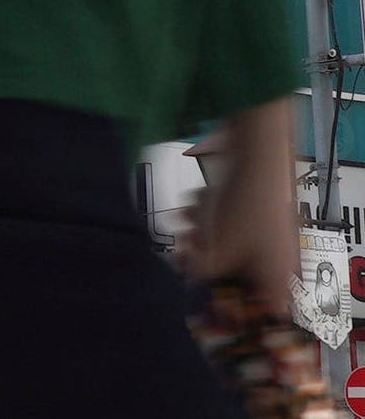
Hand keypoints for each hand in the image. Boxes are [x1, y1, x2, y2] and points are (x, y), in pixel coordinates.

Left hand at [180, 99, 297, 315]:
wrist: (257, 158)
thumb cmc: (244, 213)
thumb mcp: (218, 248)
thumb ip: (203, 269)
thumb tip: (192, 274)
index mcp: (279, 276)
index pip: (269, 308)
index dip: (240, 307)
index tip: (213, 300)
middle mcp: (280, 257)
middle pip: (237, 270)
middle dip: (207, 255)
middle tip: (186, 245)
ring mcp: (269, 231)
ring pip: (228, 239)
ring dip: (202, 228)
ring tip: (187, 217)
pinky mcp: (256, 207)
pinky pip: (230, 218)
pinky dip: (211, 210)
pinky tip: (195, 201)